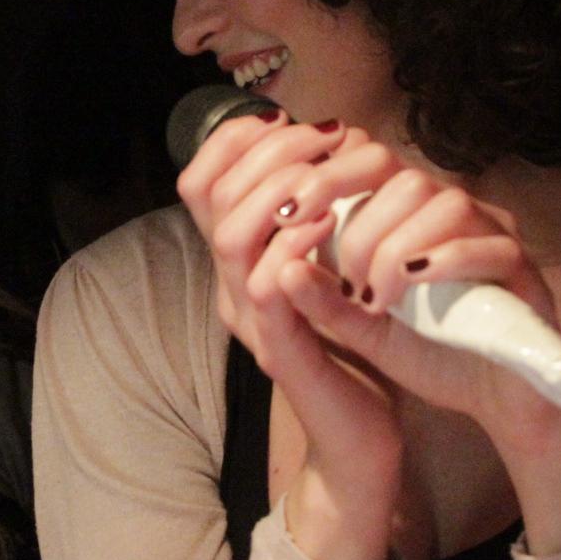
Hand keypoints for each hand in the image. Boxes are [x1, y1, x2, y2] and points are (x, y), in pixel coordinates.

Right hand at [178, 116, 406, 559]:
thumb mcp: (325, 273)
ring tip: (323, 175)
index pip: (201, 183)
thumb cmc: (351, 350)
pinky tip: (326, 231)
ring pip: (231, 238)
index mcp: (238, 266)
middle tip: (320, 137)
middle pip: (213, 199)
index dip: (233, 141)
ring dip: (278, 195)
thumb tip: (317, 150)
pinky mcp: (284, 354)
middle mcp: (232, 290)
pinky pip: (269, 293)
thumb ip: (310, 224)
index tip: (285, 119)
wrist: (359, 439)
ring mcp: (253, 323)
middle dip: (267, 153)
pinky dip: (293, 254)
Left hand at [275, 141, 560, 554]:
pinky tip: (412, 285)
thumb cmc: (432, 354)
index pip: (367, 161)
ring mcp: (491, 233)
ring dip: (396, 248)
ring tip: (377, 299)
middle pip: (402, 176)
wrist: (497, 400)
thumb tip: (282, 268)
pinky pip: (489, 244)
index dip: (324, 178)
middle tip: (346, 282)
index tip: (287, 217)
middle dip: (359, 228)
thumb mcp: (366, 332)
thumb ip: (326, 304)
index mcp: (409, 215)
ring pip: (443, 202)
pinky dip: (444, 259)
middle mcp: (452, 212)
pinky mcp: (524, 268)